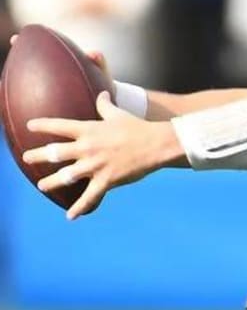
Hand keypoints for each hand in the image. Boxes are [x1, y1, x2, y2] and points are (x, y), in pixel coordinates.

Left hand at [23, 92, 179, 218]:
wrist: (157, 144)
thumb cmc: (138, 127)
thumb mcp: (118, 114)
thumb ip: (105, 105)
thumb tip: (102, 93)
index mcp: (88, 130)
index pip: (58, 126)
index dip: (42, 126)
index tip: (29, 126)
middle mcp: (87, 148)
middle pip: (54, 153)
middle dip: (37, 155)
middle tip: (26, 158)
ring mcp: (96, 166)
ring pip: (66, 177)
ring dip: (51, 183)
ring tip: (41, 186)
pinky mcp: (107, 180)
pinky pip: (90, 197)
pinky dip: (80, 208)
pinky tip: (71, 216)